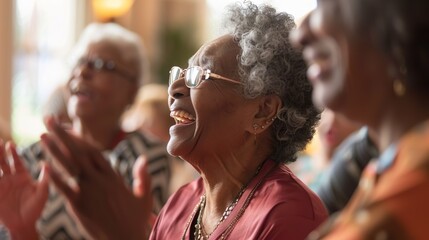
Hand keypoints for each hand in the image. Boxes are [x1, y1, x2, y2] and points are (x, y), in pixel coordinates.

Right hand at [0, 140, 49, 238]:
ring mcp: (2, 185)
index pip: (16, 161)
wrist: (24, 224)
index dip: (12, 153)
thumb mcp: (42, 194)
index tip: (9, 144)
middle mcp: (11, 178)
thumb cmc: (36, 209)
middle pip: (3, 162)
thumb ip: (44, 179)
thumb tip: (47, 164)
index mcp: (23, 176)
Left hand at [41, 117, 152, 239]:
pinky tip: (44, 166)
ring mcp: (88, 193)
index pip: (93, 152)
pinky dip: (54, 177)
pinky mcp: (79, 206)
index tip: (67, 128)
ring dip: (54, 150)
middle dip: (62, 135)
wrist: (125, 239)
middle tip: (48, 119)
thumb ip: (142, 176)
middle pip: (78, 152)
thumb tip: (143, 158)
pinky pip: (64, 189)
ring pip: (69, 166)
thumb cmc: (135, 219)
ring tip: (42, 136)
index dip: (78, 138)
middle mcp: (99, 181)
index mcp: (113, 176)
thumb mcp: (143, 196)